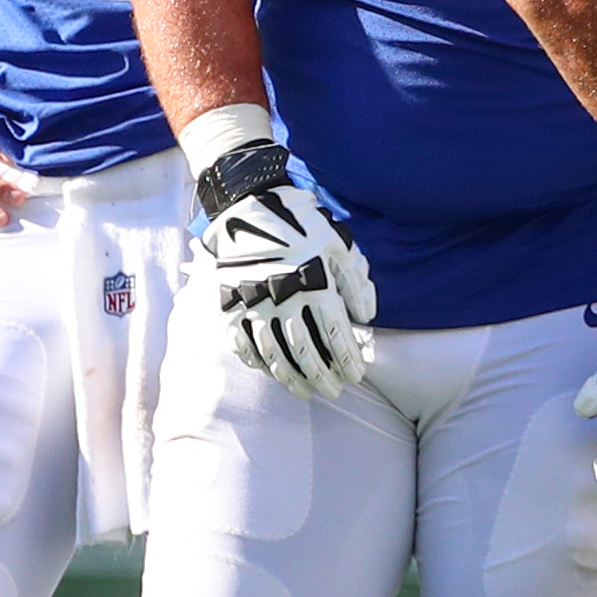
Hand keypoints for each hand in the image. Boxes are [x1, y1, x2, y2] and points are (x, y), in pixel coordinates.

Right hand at [193, 121, 373, 398]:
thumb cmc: (299, 222)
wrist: (246, 205)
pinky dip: (260, 363)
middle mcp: (283, 301)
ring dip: (292, 378)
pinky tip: (272, 372)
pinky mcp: (230, 306)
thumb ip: (355, 280)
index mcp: (313, 285)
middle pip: (306, 352)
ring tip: (305, 391)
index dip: (348, 360)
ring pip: (274, 355)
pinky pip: (244, 345)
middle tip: (334, 391)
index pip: (336, 335)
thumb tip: (367, 316)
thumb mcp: (337, 242)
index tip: (356, 376)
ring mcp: (253, 306)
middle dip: (323, 376)